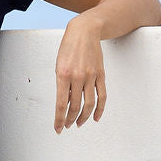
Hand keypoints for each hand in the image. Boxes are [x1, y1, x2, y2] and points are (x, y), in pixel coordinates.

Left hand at [53, 16, 105, 132]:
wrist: (85, 31)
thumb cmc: (68, 48)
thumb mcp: (59, 65)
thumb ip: (62, 85)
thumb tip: (65, 104)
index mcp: (63, 74)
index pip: (61, 104)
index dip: (59, 119)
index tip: (58, 129)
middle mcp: (77, 77)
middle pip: (75, 107)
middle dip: (70, 120)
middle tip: (67, 126)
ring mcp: (91, 76)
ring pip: (89, 104)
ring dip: (83, 117)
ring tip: (79, 124)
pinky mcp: (100, 75)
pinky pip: (102, 96)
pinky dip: (99, 109)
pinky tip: (95, 118)